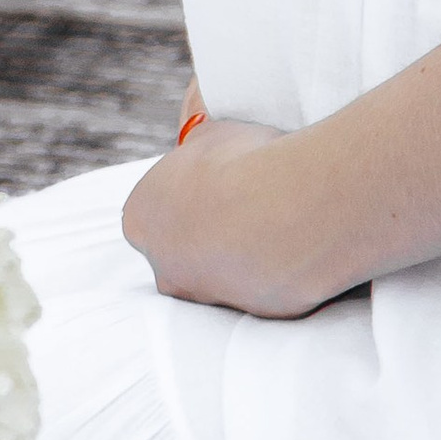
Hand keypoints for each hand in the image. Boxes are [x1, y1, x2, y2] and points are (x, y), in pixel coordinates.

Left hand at [122, 116, 320, 315]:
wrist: (287, 208)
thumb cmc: (244, 162)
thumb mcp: (212, 131)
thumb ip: (198, 139)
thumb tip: (198, 126)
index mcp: (142, 218)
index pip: (153, 211)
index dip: (184, 195)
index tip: (214, 183)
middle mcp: (165, 266)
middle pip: (181, 251)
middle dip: (209, 233)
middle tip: (246, 206)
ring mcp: (206, 295)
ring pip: (220, 276)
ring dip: (243, 255)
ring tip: (280, 220)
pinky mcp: (250, 313)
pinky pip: (262, 290)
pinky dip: (276, 271)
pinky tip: (298, 243)